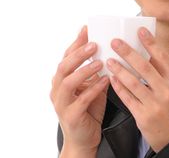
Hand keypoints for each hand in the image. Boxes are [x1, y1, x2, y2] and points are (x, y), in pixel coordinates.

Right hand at [50, 26, 109, 155]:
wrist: (83, 138)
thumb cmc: (89, 109)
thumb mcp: (92, 85)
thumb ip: (95, 69)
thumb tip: (111, 48)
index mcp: (62, 79)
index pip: (66, 56)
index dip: (76, 42)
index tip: (87, 28)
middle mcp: (57, 89)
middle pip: (63, 67)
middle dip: (78, 54)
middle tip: (94, 43)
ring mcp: (62, 103)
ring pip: (68, 82)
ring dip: (84, 70)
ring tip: (100, 62)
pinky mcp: (71, 116)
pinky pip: (81, 100)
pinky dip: (93, 89)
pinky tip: (105, 81)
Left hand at [106, 27, 168, 151]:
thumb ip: (166, 73)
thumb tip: (149, 55)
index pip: (163, 57)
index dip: (151, 43)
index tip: (140, 31)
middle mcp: (167, 91)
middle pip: (145, 67)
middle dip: (128, 53)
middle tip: (115, 42)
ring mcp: (155, 104)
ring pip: (133, 82)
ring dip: (119, 69)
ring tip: (109, 60)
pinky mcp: (144, 117)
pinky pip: (128, 98)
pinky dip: (119, 87)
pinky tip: (112, 79)